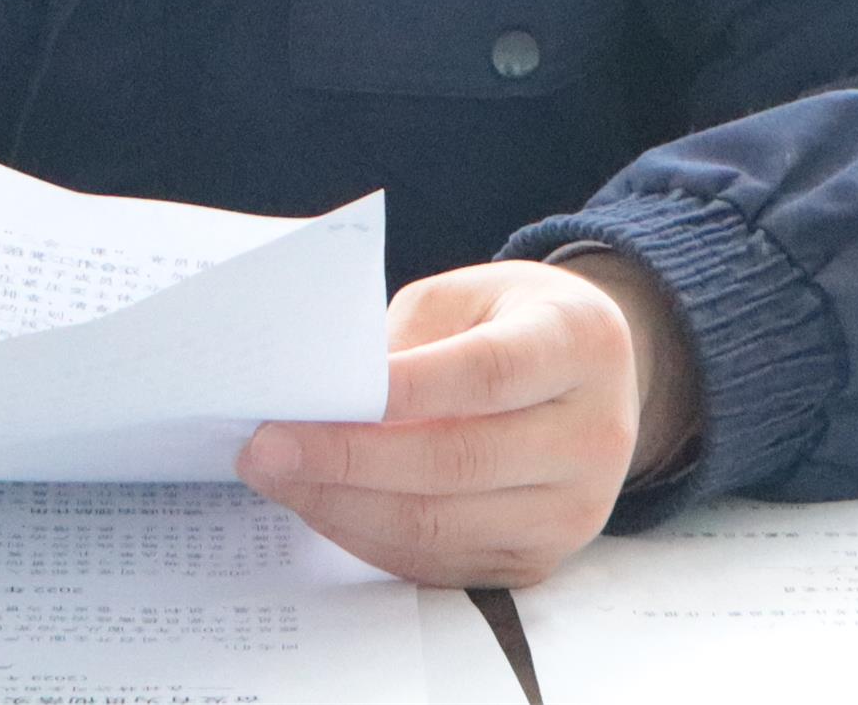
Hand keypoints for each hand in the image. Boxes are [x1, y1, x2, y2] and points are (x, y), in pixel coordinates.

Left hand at [234, 253, 694, 587]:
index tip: (312, 400)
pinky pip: (440, 561)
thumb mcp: (466, 296)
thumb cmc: (510, 323)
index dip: (400, 391)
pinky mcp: (539, 560)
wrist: (591, 380)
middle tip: (265, 448)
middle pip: (460, 461)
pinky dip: (369, 536)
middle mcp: (593, 435)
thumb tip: (320, 399)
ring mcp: (574, 511)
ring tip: (277, 478)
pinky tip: (321, 504)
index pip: (487, 374)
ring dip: (344, 506)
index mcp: (579, 343)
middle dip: (348, 459)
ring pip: (443, 524)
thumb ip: (405, 342)